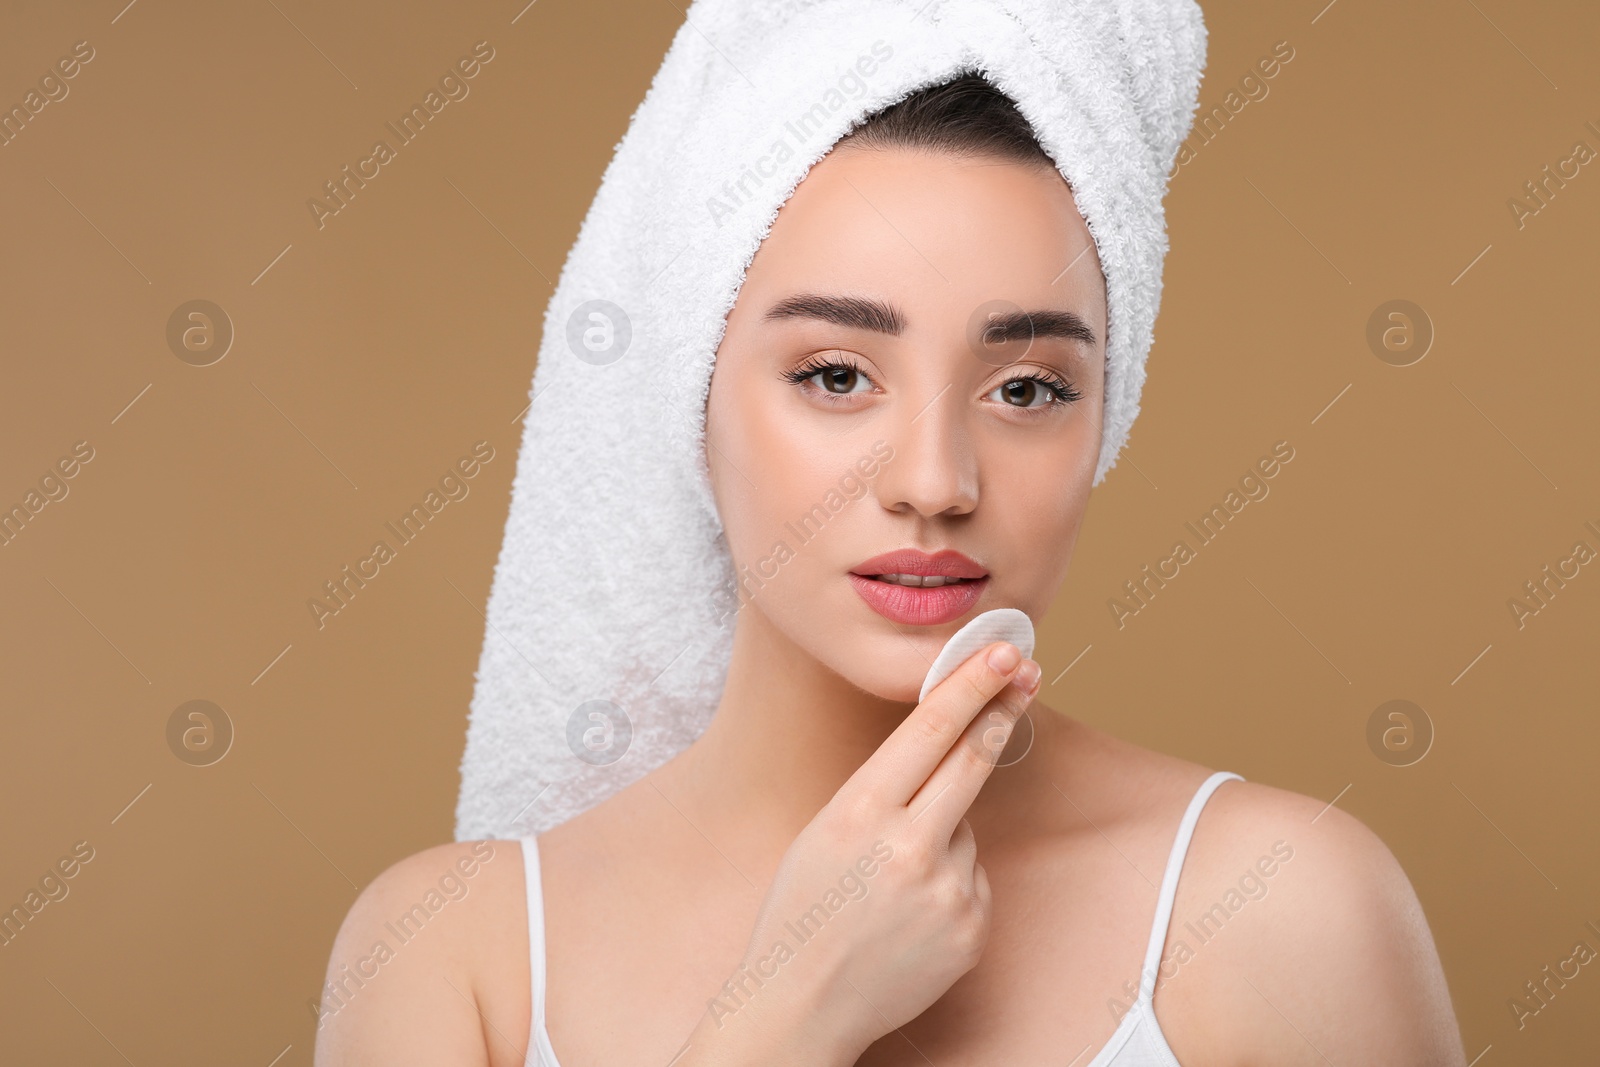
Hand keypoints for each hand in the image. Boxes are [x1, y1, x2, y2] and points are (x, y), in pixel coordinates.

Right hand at [678, 640, 1041, 1065]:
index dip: (970, 686)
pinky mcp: (971, 927)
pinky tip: (911, 914)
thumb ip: (883, 792)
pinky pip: (973, 877)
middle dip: (1001, 709)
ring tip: (891, 884)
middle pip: (972, 760)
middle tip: (1024, 672)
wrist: (802, 1004)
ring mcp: (946, 890)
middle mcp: (907, 846)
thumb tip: (949, 750)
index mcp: (858, 812)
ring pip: (965, 828)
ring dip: (942, 836)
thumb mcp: (824, 831)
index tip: (1001, 652)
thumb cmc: (803, 908)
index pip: (928, 731)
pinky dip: (951, 883)